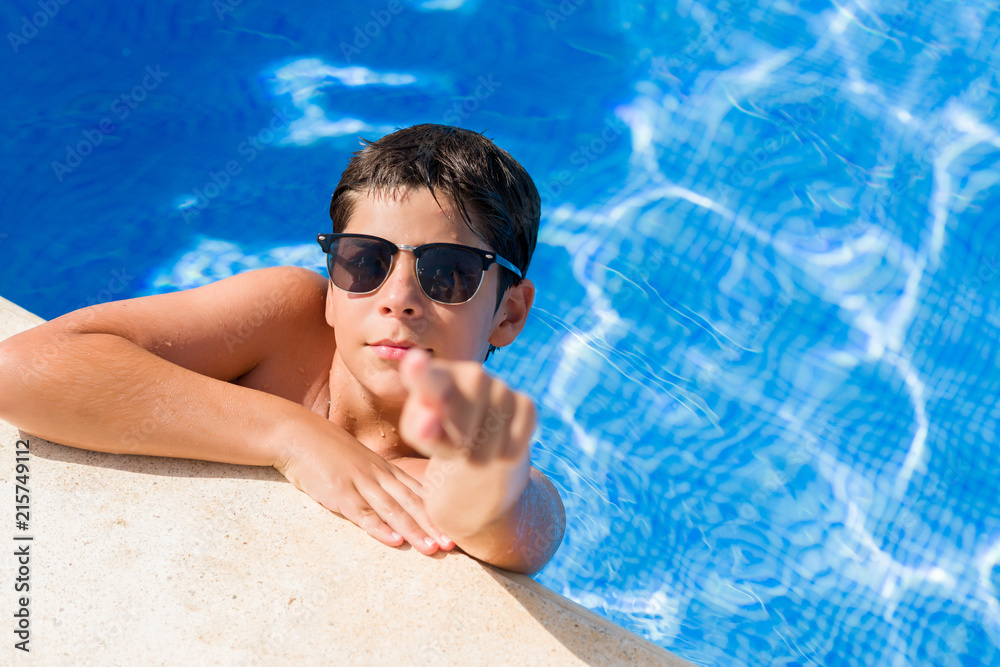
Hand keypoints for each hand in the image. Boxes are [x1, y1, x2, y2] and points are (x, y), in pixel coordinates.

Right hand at [273, 421, 453, 555]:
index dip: (438, 512)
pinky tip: (393, 541)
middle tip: (454, 545)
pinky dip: (378, 527)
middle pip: (412, 503)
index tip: (457, 529)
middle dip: (433, 525)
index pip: (418, 492)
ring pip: (392, 510)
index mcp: (385, 469)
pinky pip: (362, 512)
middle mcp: (378, 475)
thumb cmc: (329, 450)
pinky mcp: (339, 492)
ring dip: (413, 530)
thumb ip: (380, 478)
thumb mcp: (361, 462)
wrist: (298, 435)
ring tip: (432, 548)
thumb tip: (400, 496)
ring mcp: (360, 483)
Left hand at [398, 349, 534, 466]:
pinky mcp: (526, 405)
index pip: (428, 377)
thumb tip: (428, 424)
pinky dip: (499, 457)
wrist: (482, 437)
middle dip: (455, 445)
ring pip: (485, 447)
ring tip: (474, 442)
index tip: (415, 362)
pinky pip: (509, 450)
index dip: (420, 371)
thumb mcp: (420, 433)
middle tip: (454, 441)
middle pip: (460, 427)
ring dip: (477, 456)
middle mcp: (472, 374)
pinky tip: (496, 441)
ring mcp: (502, 387)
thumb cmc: (440, 431)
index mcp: (437, 377)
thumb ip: (418, 429)